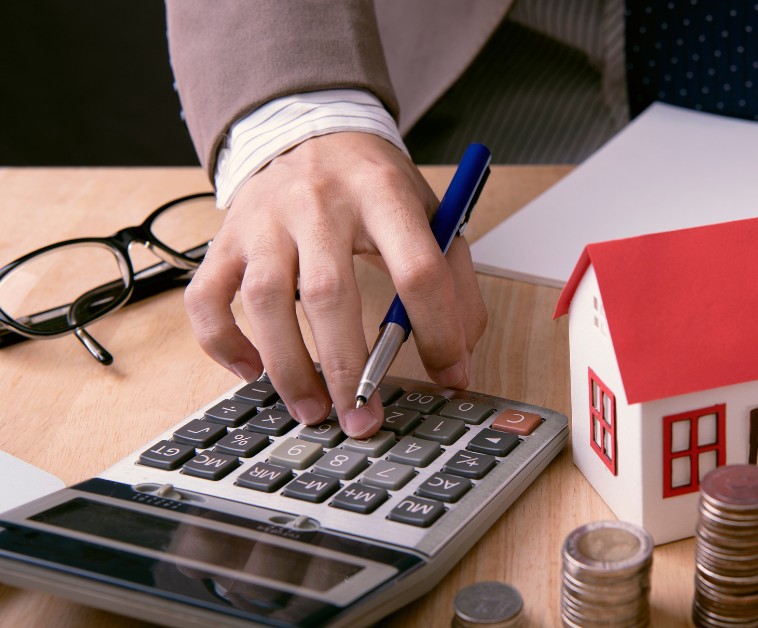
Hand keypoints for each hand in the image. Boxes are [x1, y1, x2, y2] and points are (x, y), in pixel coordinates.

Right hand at [185, 132, 487, 436]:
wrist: (309, 128)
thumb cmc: (375, 186)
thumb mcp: (430, 214)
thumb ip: (454, 281)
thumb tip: (458, 359)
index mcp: (383, 194)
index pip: (418, 268)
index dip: (438, 330)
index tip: (448, 375)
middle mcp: (318, 203)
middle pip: (329, 292)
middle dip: (348, 366)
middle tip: (363, 419)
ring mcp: (264, 220)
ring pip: (264, 300)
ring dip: (287, 366)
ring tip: (313, 410)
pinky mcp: (226, 238)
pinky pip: (208, 298)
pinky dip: (224, 344)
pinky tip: (252, 372)